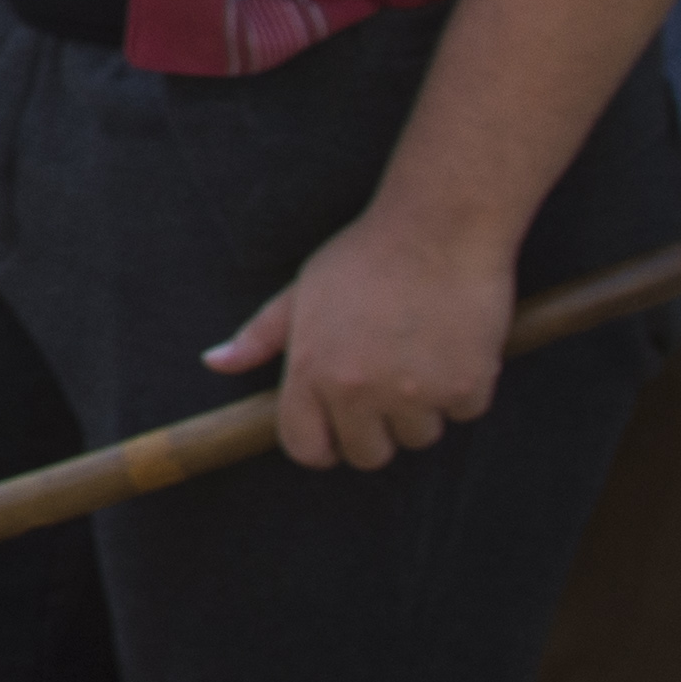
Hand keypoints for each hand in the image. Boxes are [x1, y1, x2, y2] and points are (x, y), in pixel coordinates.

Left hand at [203, 202, 519, 471]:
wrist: (440, 225)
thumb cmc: (367, 256)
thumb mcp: (301, 292)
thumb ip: (259, 336)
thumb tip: (215, 362)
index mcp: (311, 371)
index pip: (305, 448)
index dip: (322, 443)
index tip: (338, 430)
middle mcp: (358, 390)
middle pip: (367, 456)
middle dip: (376, 430)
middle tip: (388, 384)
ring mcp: (413, 393)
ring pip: (419, 437)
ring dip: (423, 409)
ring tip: (422, 353)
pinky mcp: (465, 388)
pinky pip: (465, 413)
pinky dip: (465, 388)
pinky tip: (456, 344)